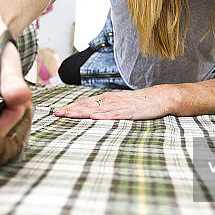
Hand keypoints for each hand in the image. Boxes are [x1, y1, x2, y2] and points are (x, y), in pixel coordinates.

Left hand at [53, 88, 169, 119]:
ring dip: (81, 111)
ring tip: (68, 114)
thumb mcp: (119, 103)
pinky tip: (93, 117)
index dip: (71, 106)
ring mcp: (119, 105)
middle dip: (71, 109)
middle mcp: (110, 100)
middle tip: (56, 113)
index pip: (85, 102)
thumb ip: (106, 107)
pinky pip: (113, 114)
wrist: (158, 97)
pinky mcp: (128, 112)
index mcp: (107, 98)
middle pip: (87, 104)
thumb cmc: (138, 102)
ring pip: (96, 108)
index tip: (57, 111)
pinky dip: (102, 115)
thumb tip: (91, 112)